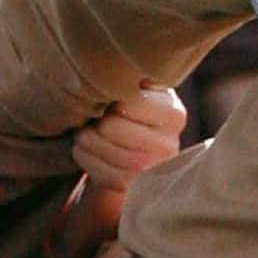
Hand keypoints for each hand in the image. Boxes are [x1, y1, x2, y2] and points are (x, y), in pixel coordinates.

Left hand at [71, 84, 186, 193]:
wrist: (133, 148)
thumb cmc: (134, 108)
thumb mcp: (142, 87)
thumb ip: (134, 77)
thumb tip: (113, 70)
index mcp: (174, 113)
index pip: (128, 102)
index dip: (110, 98)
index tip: (110, 98)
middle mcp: (169, 145)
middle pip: (111, 126)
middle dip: (95, 118)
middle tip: (96, 115)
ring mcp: (149, 170)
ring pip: (100, 147)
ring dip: (85, 136)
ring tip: (90, 129)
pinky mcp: (129, 187)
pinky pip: (94, 169)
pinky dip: (84, 155)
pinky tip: (89, 147)